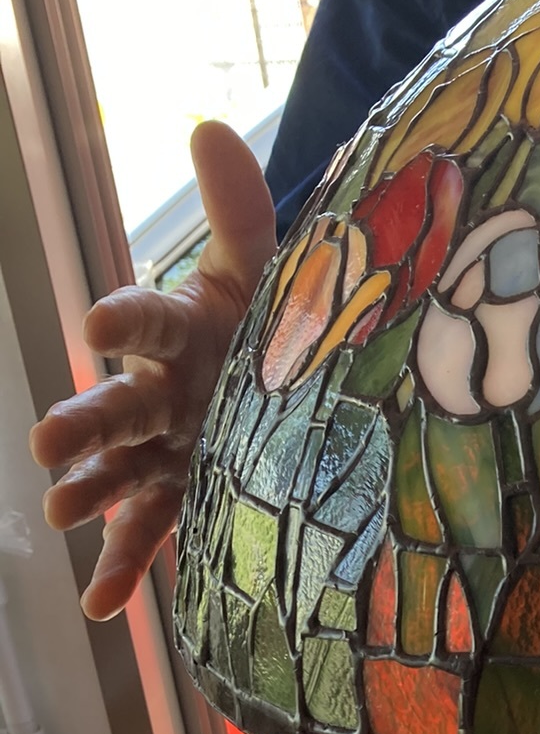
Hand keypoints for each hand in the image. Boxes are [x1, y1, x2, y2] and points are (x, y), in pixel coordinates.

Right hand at [29, 121, 276, 618]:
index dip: (124, 317)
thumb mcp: (269, 272)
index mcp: (180, 334)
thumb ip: (241, 210)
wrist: (295, 385)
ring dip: (90, 493)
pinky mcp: (183, 498)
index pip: (147, 320)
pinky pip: (148, 536)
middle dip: (82, 423)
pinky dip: (124, 571)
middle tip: (50, 441)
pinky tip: (100, 608)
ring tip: (62, 513)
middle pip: (115, 408)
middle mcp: (159, 394)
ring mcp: (166, 451)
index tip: (99, 320)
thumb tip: (209, 125)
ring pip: (119, 474)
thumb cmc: (273, 322)